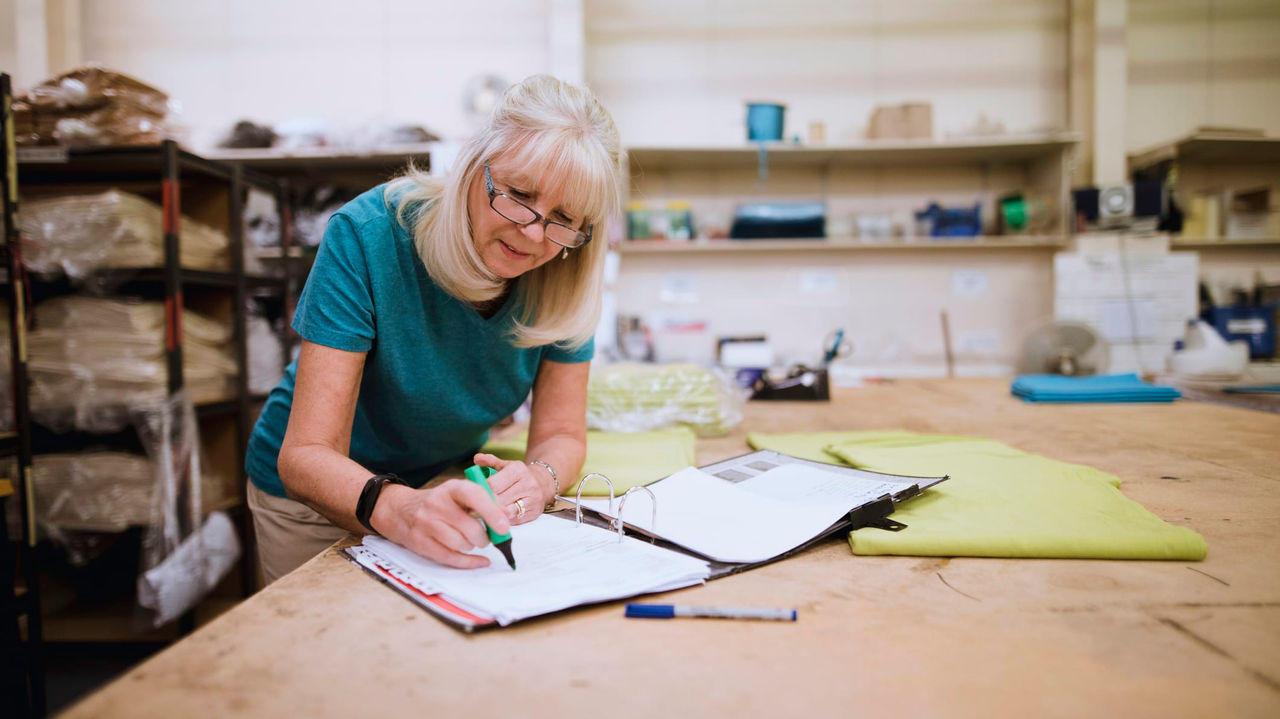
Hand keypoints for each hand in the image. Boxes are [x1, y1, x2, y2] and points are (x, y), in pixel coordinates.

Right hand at [372, 479, 510, 569]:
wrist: (399, 510)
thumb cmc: (439, 503)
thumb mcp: (457, 494)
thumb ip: (482, 502)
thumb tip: (506, 516)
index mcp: (451, 488)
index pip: (474, 496)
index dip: (491, 512)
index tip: (504, 527)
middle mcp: (437, 504)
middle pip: (469, 527)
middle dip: (484, 537)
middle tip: (486, 537)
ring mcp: (426, 524)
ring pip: (460, 544)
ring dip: (472, 546)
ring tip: (471, 541)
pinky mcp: (420, 542)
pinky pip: (450, 557)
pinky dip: (469, 562)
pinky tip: (479, 561)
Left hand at [472, 452, 549, 524]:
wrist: (543, 484)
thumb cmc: (520, 476)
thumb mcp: (507, 465)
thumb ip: (490, 461)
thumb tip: (476, 458)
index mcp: (518, 470)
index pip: (493, 484)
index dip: (481, 491)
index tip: (473, 495)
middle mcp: (527, 484)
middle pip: (499, 499)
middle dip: (486, 504)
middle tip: (476, 507)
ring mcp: (533, 499)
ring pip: (507, 512)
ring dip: (495, 513)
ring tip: (487, 512)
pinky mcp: (535, 512)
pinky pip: (514, 520)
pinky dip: (505, 520)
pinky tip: (499, 517)